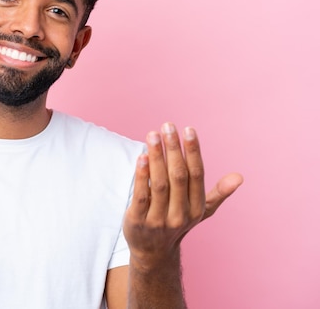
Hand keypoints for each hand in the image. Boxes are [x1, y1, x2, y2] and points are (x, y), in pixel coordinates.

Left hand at [123, 123, 242, 270]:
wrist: (153, 252)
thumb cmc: (177, 221)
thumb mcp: (200, 211)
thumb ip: (218, 193)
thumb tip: (240, 177)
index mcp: (196, 208)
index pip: (196, 174)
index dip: (193, 151)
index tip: (188, 129)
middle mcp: (180, 214)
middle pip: (178, 176)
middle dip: (173, 149)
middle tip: (167, 126)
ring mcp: (158, 219)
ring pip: (159, 183)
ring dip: (156, 157)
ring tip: (153, 135)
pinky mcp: (138, 221)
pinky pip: (141, 195)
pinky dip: (141, 175)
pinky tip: (141, 157)